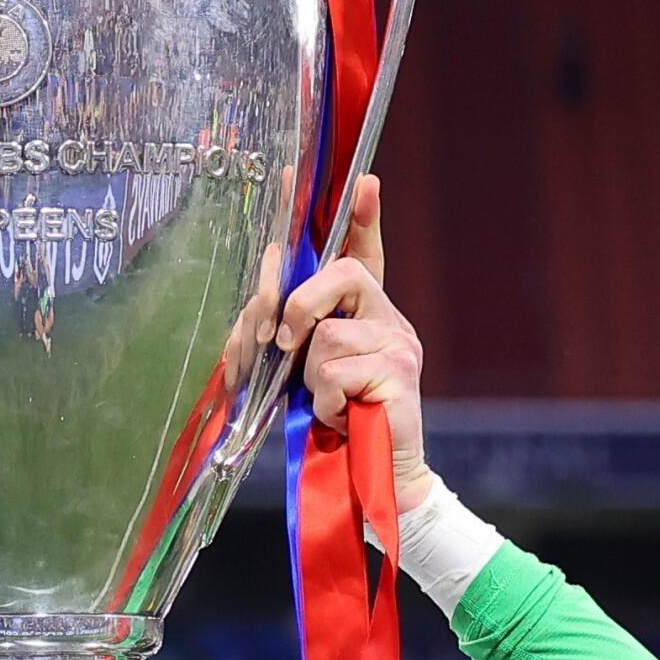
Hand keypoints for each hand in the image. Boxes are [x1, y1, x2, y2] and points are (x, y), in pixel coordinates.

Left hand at [279, 175, 432, 510]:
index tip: (362, 179)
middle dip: (300, 306)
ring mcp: (400, 346)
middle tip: (285, 345)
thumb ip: (283, 336)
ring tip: (328, 403)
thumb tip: (258, 311)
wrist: (375, 480)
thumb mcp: (299, 372)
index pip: (365, 253)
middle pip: (341, 276)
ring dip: (310, 378)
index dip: (363, 216)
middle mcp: (389, 321)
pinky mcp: (401, 375)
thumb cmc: (332, 424)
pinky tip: (341, 418)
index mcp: (365, 315)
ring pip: (327, 335)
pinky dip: (325, 401)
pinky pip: (336, 372)